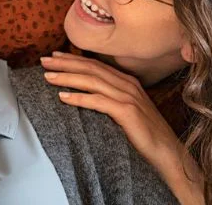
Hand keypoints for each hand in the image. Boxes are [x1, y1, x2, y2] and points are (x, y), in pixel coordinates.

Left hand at [41, 51, 203, 204]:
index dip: (73, 59)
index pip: (95, 65)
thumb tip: (86, 97)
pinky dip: (79, 98)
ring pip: (92, 81)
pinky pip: (98, 101)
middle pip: (91, 68)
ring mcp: (128, 97)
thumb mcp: (127, 112)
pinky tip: (63, 97)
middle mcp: (128, 85)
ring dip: (67, 77)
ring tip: (48, 76)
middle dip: (65, 63)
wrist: (168, 154)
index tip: (54, 56)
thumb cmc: (146, 136)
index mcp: (127, 82)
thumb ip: (111, 101)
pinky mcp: (127, 112)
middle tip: (43, 61)